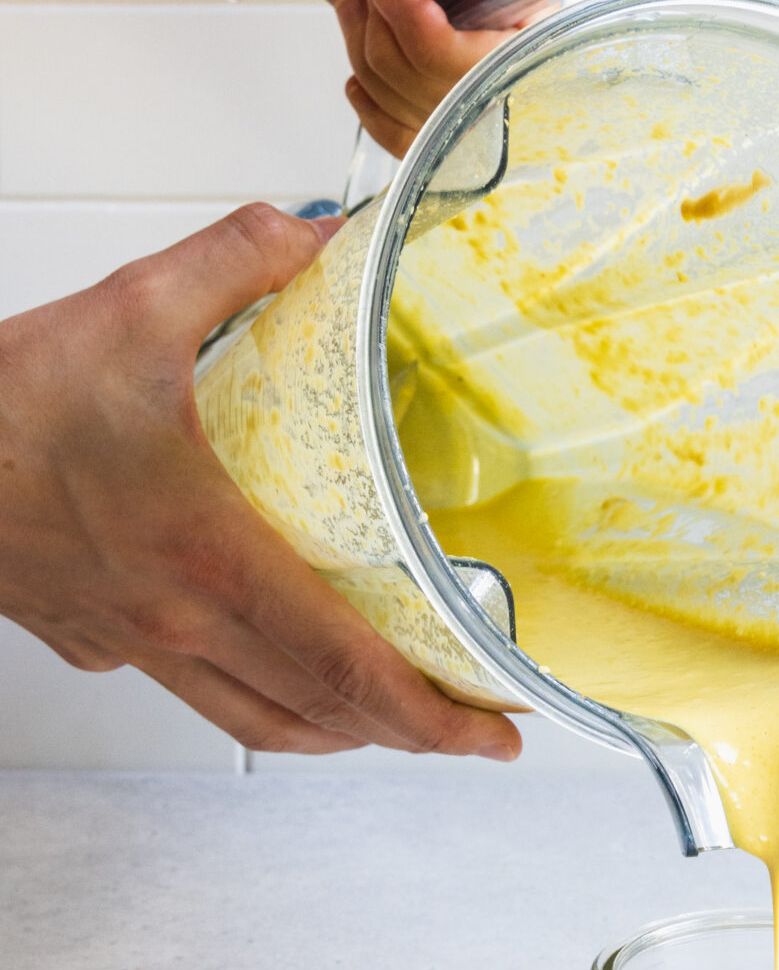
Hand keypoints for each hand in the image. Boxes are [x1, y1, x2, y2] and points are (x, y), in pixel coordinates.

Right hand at [0, 205, 522, 761]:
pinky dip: (256, 690)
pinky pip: (195, 687)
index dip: (435, 715)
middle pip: (320, 714)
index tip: (494, 732)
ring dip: (334, 725)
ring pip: (255, 718)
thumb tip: (321, 237)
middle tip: (470, 722)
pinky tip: (271, 650)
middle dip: (410, 731)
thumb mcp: (132, 310)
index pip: (348, 670)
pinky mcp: (94, 638)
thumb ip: (241, 262)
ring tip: (389, 706)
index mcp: (211, 560)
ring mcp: (133, 642)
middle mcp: (179, 622)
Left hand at [193, 0, 570, 153]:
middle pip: (466, 92)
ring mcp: (448, 31)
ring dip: (375, 60)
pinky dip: (370, 89)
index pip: (515, 55)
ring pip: (427, 107)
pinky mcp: (407, 48)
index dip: (452, 47)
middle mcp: (492, 4)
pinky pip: (403, 111)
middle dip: (402, 52)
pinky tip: (357, 35)